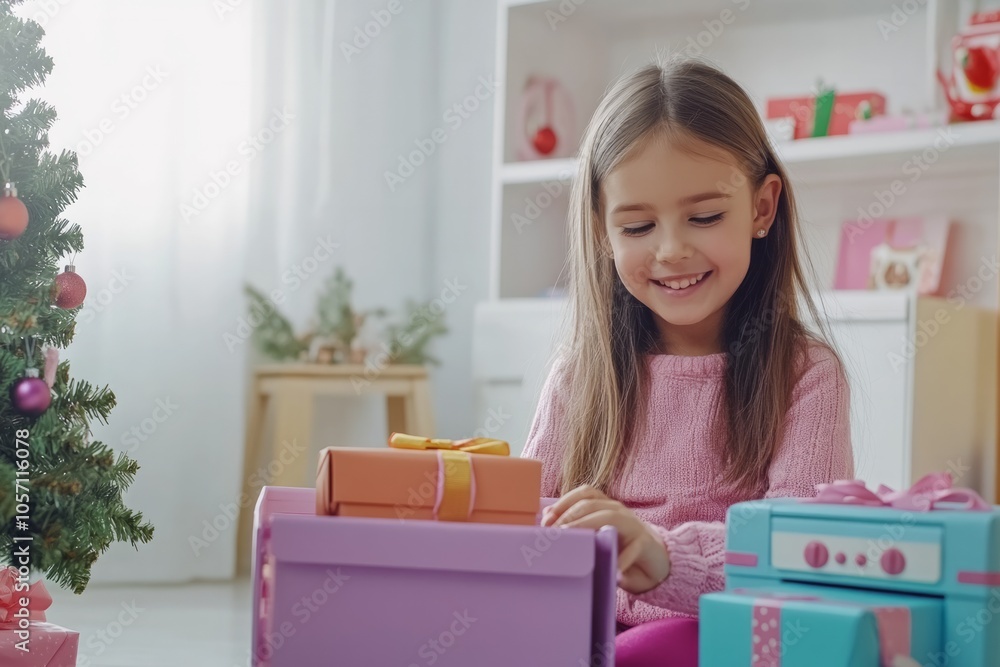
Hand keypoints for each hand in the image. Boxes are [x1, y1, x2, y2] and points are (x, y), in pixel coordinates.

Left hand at [542, 484, 670, 594]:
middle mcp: (619, 510)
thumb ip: (577, 527)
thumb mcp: (596, 537)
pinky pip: (634, 548)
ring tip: (575, 544)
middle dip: (570, 517)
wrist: (654, 562)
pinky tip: (611, 569)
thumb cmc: (619, 549)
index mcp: (605, 506)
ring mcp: (633, 525)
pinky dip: (622, 558)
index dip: (564, 502)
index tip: (547, 519)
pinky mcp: (646, 544)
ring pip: (611, 518)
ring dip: (589, 528)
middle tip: (554, 535)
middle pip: (592, 505)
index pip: (584, 494)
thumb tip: (547, 519)